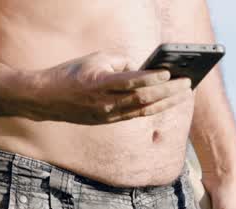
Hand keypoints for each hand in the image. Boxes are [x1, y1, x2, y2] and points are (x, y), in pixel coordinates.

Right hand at [24, 51, 192, 124]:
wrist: (48, 99)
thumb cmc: (72, 73)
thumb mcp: (95, 59)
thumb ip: (120, 62)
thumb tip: (142, 70)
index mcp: (100, 84)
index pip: (131, 82)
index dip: (151, 79)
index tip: (169, 73)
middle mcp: (106, 103)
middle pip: (143, 99)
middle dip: (168, 92)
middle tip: (187, 83)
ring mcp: (108, 115)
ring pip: (143, 110)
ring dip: (166, 102)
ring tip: (184, 94)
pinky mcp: (109, 121)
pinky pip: (135, 115)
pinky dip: (153, 108)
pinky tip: (167, 102)